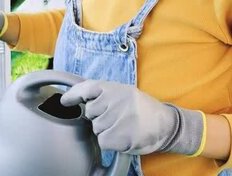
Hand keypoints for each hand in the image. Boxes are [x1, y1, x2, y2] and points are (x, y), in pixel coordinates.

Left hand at [60, 80, 203, 155]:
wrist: (167, 124)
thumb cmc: (140, 109)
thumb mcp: (123, 93)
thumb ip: (102, 94)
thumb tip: (74, 99)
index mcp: (115, 88)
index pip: (86, 88)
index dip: (73, 95)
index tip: (64, 101)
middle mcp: (116, 100)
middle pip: (89, 112)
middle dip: (98, 117)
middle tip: (117, 117)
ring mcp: (120, 118)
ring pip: (96, 128)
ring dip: (106, 130)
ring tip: (124, 126)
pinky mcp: (122, 136)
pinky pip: (103, 141)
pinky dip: (111, 142)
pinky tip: (124, 136)